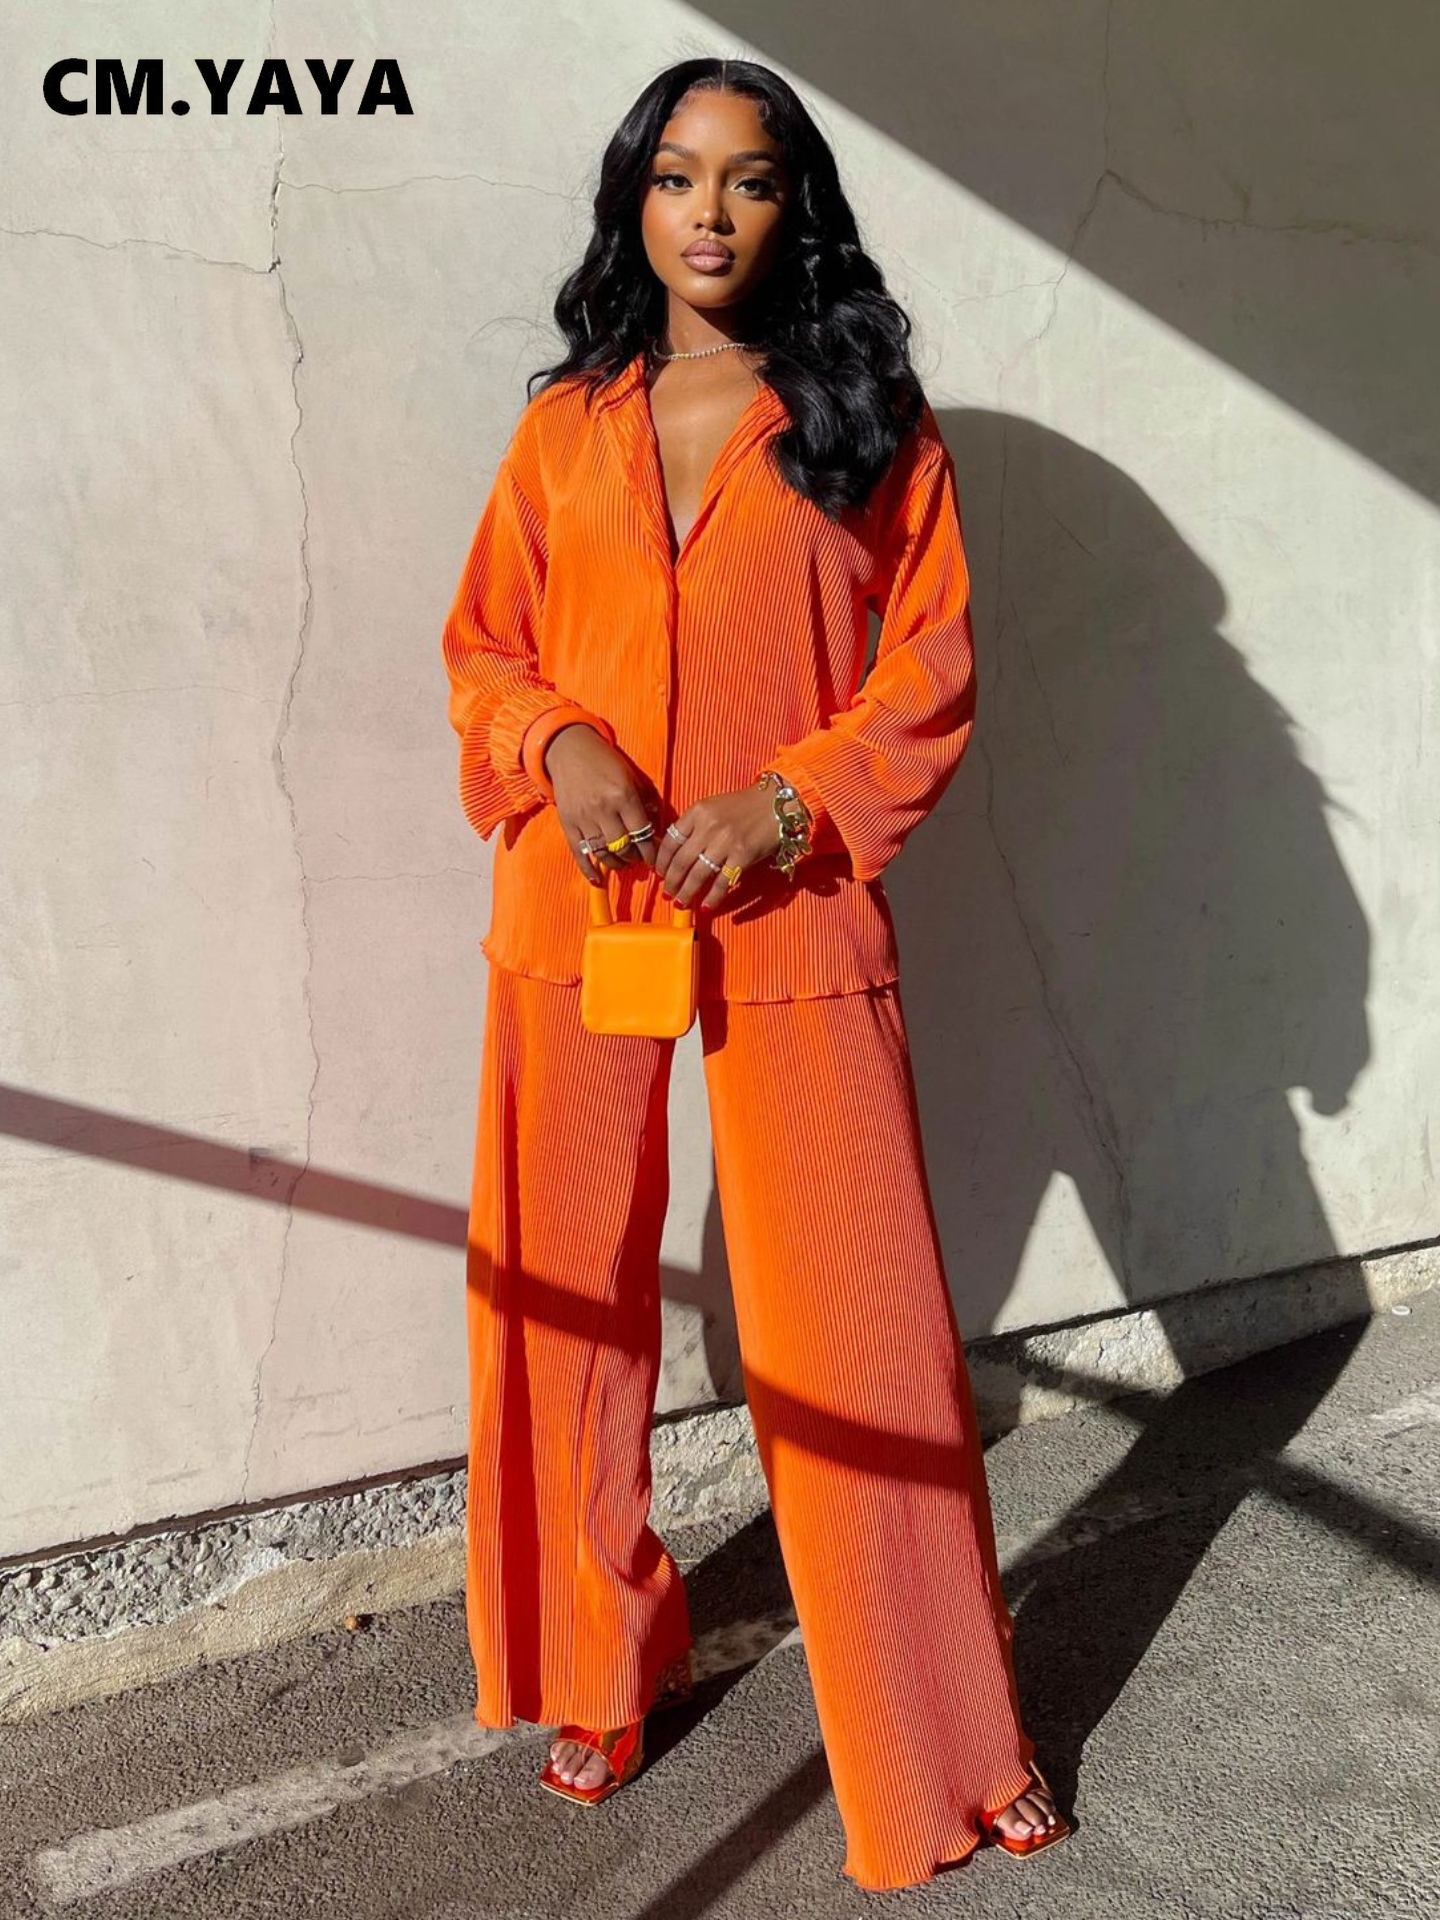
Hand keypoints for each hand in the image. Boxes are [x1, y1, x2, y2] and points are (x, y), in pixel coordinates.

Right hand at [545, 724, 661, 887]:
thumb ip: (645, 801)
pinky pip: (579, 852)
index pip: (642, 833)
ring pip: (603, 853)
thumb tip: (656, 829)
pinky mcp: (568, 823)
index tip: (656, 858)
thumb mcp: (631, 776)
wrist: (570, 750)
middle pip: (624, 847)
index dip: (651, 851)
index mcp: (622, 796)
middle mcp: (603, 809)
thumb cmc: (606, 762)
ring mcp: (583, 818)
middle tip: (640, 859)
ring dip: (617, 863)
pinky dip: (588, 869)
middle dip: (635, 858)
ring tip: (624, 862)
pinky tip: (597, 879)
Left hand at [654, 784, 781, 911]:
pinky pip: (722, 882)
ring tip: (682, 903)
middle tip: (668, 893)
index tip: (659, 874)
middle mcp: (709, 826)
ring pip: (698, 875)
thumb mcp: (712, 807)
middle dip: (671, 882)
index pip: (670, 841)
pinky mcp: (743, 856)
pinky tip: (706, 906)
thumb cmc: (743, 806)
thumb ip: (694, 825)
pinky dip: (713, 897)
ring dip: (687, 892)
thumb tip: (676, 854)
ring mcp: (725, 842)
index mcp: (697, 811)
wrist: (776, 803)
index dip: (662, 862)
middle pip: (681, 861)